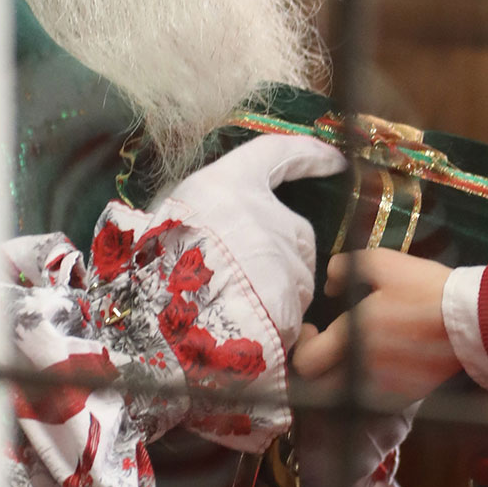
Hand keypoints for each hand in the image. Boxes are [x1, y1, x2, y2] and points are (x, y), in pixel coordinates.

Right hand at [151, 130, 346, 352]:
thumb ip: (197, 209)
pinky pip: (292, 311)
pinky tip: (245, 332)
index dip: (309, 154)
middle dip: (281, 252)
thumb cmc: (153, 264)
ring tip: (236, 310)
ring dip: (277, 290)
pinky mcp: (293, 300)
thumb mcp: (163, 216)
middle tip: (244, 277)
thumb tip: (206, 216)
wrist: (161, 322)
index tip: (334, 159)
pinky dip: (276, 322)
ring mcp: (285, 258)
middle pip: (295, 229)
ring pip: (297, 275)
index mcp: (231, 185)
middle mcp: (268, 215)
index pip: (279, 154)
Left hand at [290, 249, 459, 407]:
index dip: (303, 345)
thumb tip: (329, 285)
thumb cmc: (424, 290)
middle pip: (318, 387)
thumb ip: (343, 268)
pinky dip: (365, 382)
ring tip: (354, 349)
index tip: (315, 328)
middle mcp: (362, 374)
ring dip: (339, 375)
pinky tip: (379, 360)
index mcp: (352, 341)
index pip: (306, 362)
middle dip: (316, 365)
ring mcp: (382, 391)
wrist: (472, 321)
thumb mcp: (382, 262)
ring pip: (343, 394)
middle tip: (328, 342)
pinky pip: (369, 396)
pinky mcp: (402, 398)